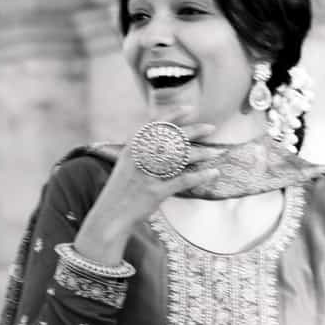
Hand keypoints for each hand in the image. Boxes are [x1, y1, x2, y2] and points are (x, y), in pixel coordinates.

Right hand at [75, 121, 219, 259]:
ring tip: (215, 152)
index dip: (174, 115)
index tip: (190, 109)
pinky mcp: (155, 192)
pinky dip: (201, 176)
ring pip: (179, 158)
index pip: (155, 125)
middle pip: (171, 139)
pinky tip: (213, 173)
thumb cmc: (120, 190)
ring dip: (200, 153)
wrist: (109, 215)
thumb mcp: (125, 165)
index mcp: (132, 148)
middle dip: (193, 131)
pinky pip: (183, 180)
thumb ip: (140, 150)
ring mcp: (147, 175)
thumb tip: (162, 140)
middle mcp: (139, 158)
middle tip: (211, 128)